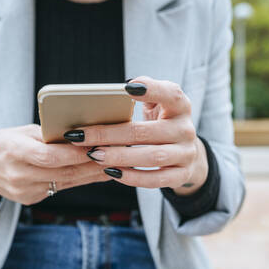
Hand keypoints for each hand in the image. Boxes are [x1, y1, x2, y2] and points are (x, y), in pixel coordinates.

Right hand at [0, 124, 110, 207]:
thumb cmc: (3, 143)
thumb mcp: (20, 131)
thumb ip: (46, 134)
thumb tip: (80, 134)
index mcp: (12, 151)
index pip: (48, 156)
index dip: (74, 153)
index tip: (97, 145)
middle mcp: (17, 174)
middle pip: (62, 171)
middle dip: (91, 164)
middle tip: (115, 154)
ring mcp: (23, 191)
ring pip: (65, 182)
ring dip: (91, 174)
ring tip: (113, 164)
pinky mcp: (30, 200)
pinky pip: (60, 188)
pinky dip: (79, 180)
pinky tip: (96, 173)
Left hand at [64, 76, 208, 195]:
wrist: (186, 152)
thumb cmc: (161, 122)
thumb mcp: (157, 104)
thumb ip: (143, 92)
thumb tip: (121, 89)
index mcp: (180, 106)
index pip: (170, 94)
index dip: (151, 89)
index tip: (126, 88)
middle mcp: (186, 129)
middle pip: (147, 132)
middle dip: (110, 134)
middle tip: (81, 136)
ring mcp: (186, 154)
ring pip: (152, 157)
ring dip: (119, 157)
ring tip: (94, 155)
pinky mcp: (181, 175)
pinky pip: (156, 179)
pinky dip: (133, 177)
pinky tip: (111, 172)